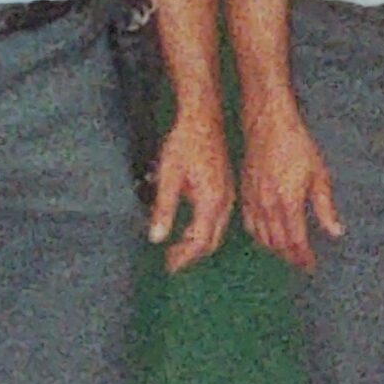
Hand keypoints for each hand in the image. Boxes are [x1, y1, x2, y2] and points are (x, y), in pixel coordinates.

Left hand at [148, 112, 236, 271]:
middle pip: (210, 241)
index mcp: (211, 201)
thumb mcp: (168, 176)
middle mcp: (224, 202)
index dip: (183, 257)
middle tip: (170, 261)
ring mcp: (228, 196)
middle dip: (190, 255)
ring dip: (197, 244)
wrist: (203, 118)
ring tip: (177, 248)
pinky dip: (204, 231)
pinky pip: (219, 220)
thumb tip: (156, 237)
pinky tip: (190, 228)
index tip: (168, 266)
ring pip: (216, 231)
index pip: (198, 241)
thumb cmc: (184, 144)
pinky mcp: (226, 189)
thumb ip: (163, 209)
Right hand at [240, 108, 342, 269]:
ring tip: (288, 254)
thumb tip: (335, 232)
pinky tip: (267, 238)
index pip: (296, 242)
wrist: (268, 124)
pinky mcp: (243, 194)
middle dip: (291, 257)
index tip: (310, 266)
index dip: (304, 258)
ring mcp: (253, 201)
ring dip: (275, 249)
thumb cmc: (296, 146)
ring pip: (262, 237)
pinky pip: (249, 225)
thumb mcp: (319, 175)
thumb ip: (325, 208)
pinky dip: (259, 237)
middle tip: (301, 263)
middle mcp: (268, 206)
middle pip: (278, 244)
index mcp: (288, 203)